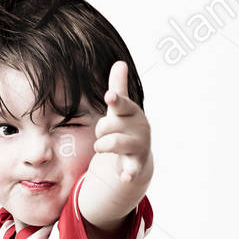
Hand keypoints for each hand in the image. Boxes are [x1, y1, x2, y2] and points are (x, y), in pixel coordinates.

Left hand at [91, 60, 151, 184]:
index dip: (115, 100)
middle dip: (100, 131)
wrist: (139, 155)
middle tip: (101, 135)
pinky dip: (128, 173)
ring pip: (115, 144)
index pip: (122, 104)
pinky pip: (132, 169)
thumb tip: (120, 62)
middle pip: (109, 126)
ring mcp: (139, 146)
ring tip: (100, 148)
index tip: (109, 97)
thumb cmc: (126, 127)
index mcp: (132, 112)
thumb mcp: (121, 109)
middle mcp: (139, 127)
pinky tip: (125, 177)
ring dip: (102, 146)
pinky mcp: (137, 164)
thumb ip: (119, 88)